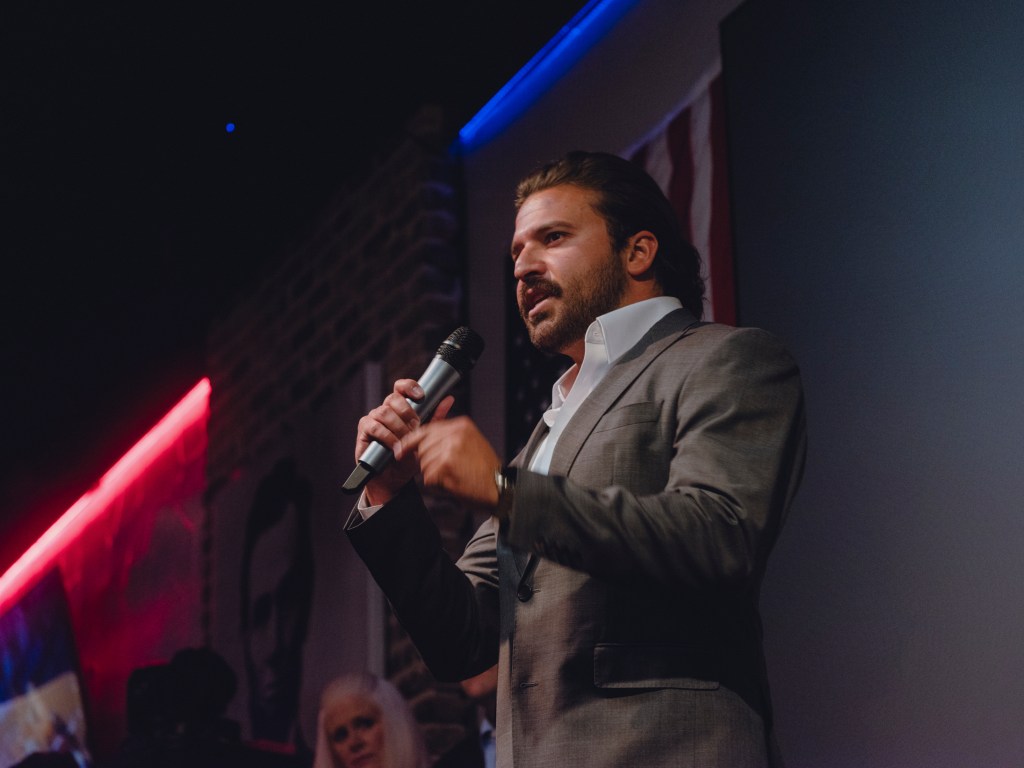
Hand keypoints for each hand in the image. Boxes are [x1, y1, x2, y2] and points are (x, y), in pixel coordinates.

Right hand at [354, 379, 453, 505]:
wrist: (394, 479)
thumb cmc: (408, 457)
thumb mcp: (426, 437)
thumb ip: (435, 418)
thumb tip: (449, 400)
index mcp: (399, 407)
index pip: (401, 387)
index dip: (409, 387)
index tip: (421, 395)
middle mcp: (385, 409)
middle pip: (393, 398)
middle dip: (407, 413)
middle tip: (416, 428)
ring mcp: (373, 418)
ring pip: (384, 412)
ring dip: (399, 427)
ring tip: (406, 440)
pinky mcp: (364, 430)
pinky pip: (375, 427)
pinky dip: (388, 437)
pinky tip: (395, 446)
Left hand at [400, 416, 501, 507]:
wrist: (499, 488)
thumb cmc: (485, 471)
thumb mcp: (471, 443)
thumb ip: (450, 437)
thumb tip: (422, 440)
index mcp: (461, 425)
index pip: (427, 429)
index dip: (411, 441)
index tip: (402, 449)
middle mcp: (456, 433)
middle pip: (423, 446)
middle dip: (427, 461)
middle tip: (444, 470)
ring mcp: (450, 448)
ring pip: (424, 463)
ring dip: (432, 474)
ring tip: (452, 476)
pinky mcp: (446, 465)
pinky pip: (428, 476)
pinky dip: (436, 484)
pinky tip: (451, 483)